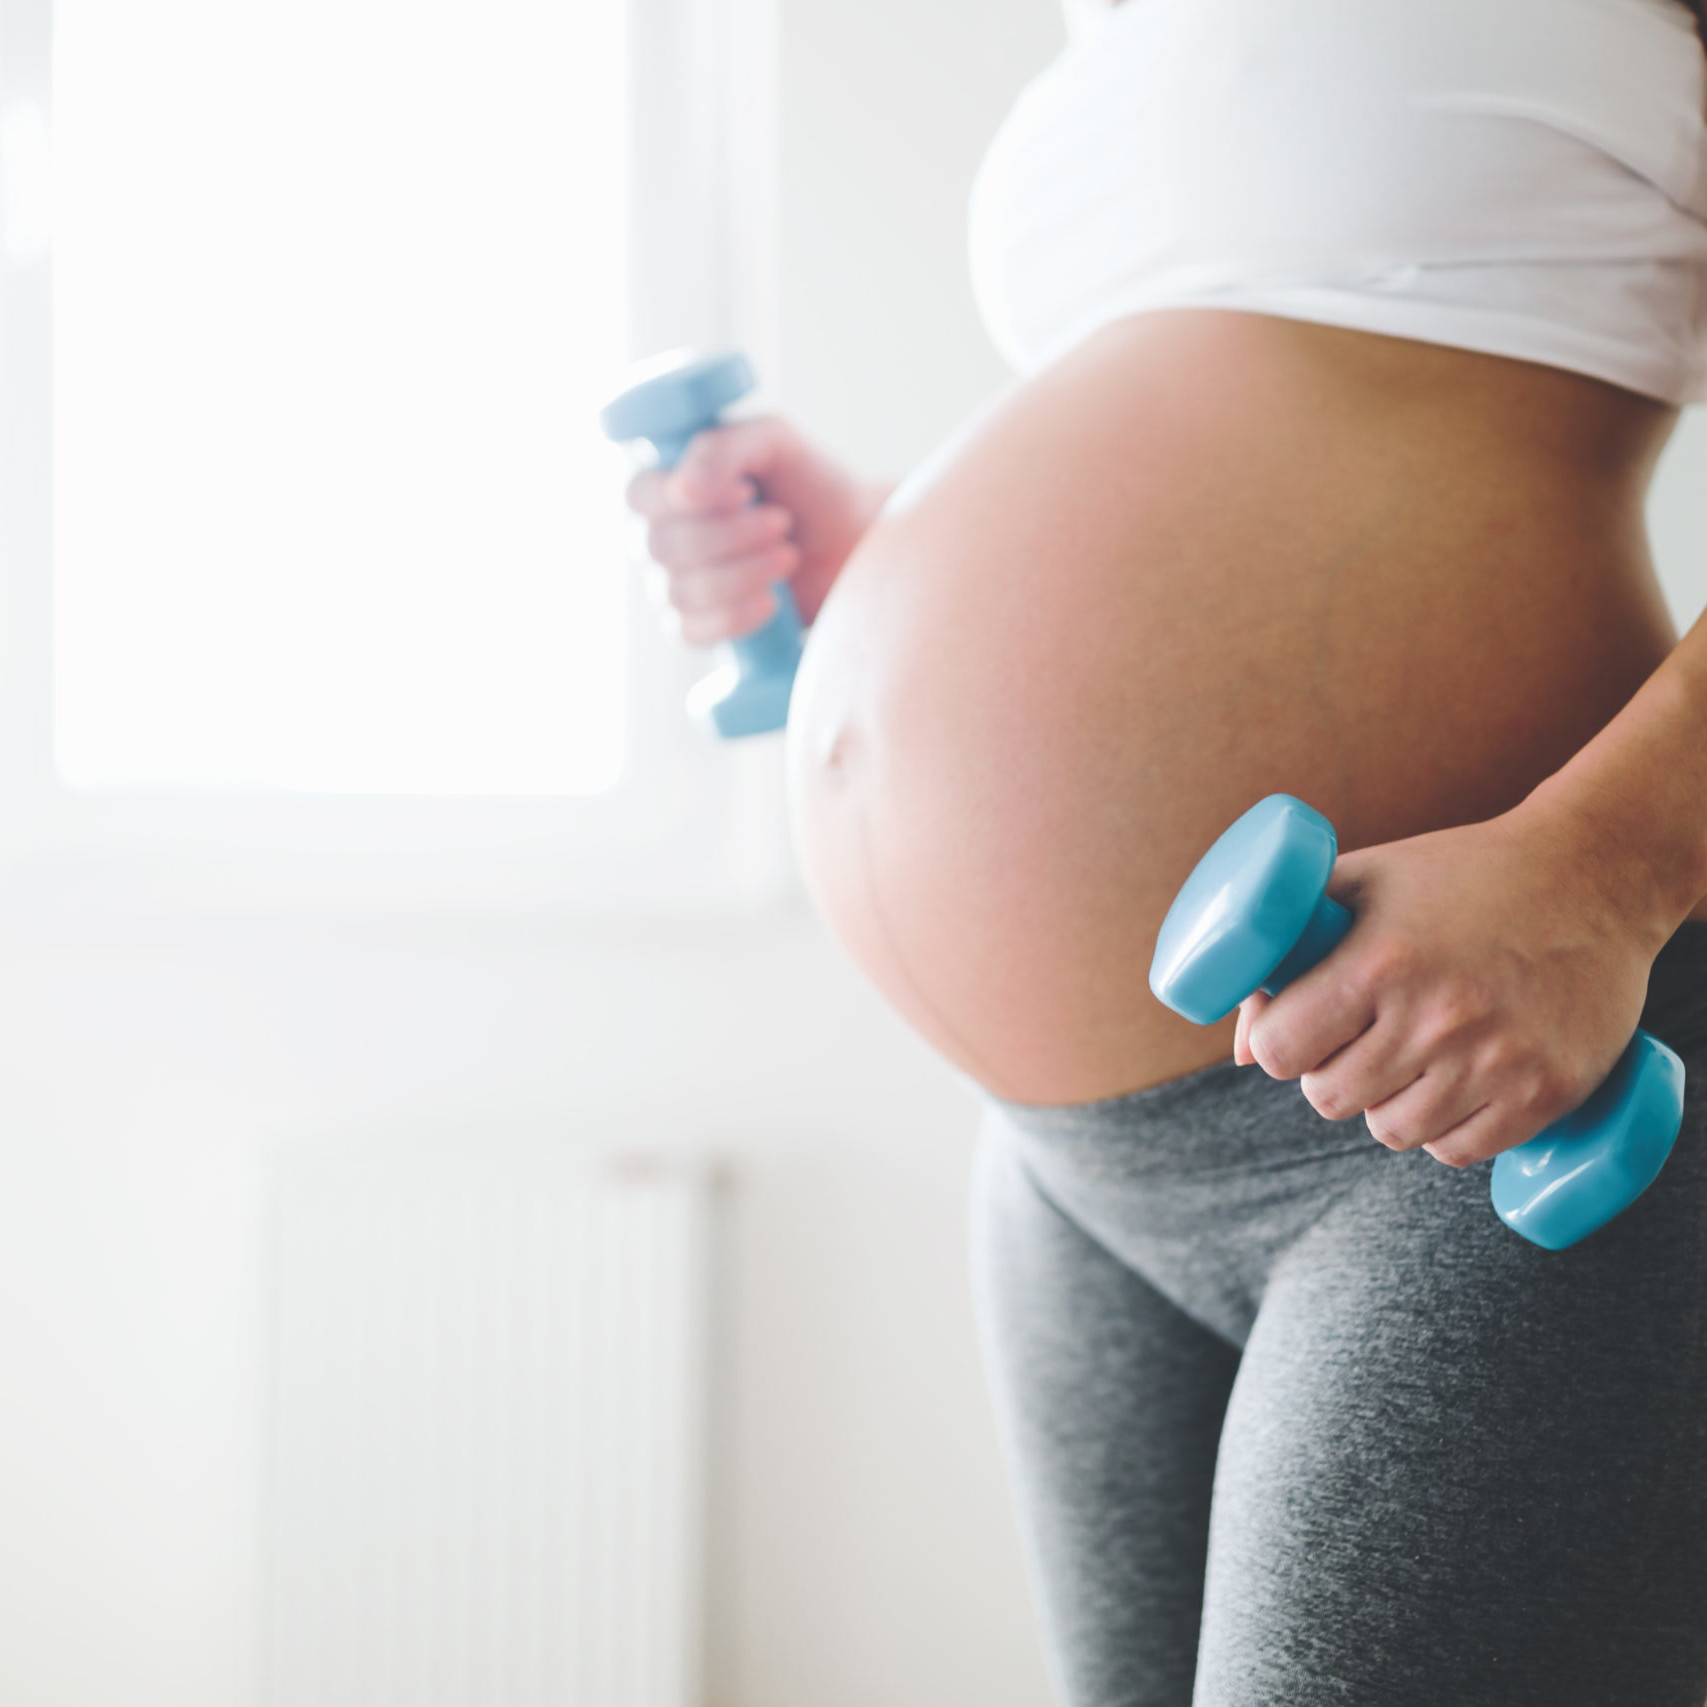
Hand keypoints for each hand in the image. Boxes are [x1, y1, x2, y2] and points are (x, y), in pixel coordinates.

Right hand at [624, 415, 886, 645]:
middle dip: (730, 538)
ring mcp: (673, 585)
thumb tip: (680, 490)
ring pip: (679, 592)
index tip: (745, 492)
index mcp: (667, 484)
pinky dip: (735, 617)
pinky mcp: (697, 628)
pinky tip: (772, 600)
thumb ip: (723, 449)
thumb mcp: (772, 442)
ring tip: (788, 557)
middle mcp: (660, 535)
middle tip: (782, 523)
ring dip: (743, 575)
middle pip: (660, 547)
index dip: (684, 500)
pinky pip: (690, 633)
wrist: (852, 541)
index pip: (638, 495)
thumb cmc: (807, 483)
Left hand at [1232, 804, 1663, 1166]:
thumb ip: (1283, 953)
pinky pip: (1458, 1152)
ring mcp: (1496, 1061)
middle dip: (1329, 1072)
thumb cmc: (1457, 874)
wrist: (1594, 874)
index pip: (1281, 1051)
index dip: (1279, 1044)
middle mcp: (1436, 1018)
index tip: (1299, 1030)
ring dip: (1386, 1104)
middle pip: (1329, 1099)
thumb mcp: (1360, 884)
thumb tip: (1243, 1054)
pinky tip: (1452, 1086)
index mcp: (1379, 961)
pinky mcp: (1546, 1093)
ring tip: (1409, 1057)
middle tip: (1359, 1038)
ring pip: (1392, 1132)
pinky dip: (1443, 1130)